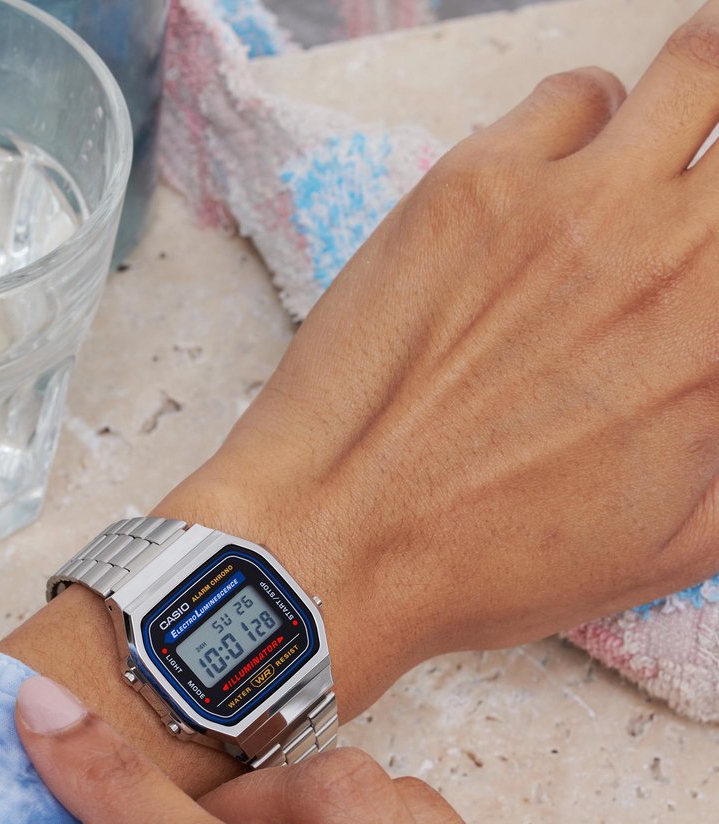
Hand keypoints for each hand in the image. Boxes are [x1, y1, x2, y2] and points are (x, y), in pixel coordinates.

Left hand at [163, 3, 718, 717]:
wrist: (334, 539)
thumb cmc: (487, 562)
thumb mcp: (671, 548)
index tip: (709, 278)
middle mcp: (664, 257)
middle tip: (698, 208)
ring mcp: (568, 205)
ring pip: (695, 69)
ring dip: (693, 109)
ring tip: (656, 163)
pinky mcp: (472, 184)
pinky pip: (572, 98)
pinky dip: (585, 126)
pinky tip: (554, 188)